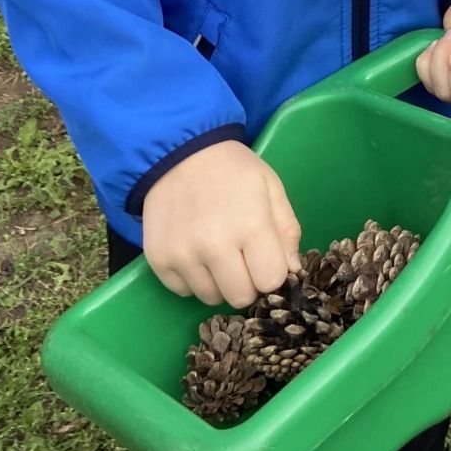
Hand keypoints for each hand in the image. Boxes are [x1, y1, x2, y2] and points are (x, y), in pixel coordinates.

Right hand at [139, 140, 301, 307]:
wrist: (178, 153)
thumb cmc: (232, 170)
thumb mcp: (271, 187)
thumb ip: (287, 230)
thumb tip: (291, 270)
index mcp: (250, 225)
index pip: (270, 281)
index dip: (271, 272)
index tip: (264, 258)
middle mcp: (214, 246)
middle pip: (241, 297)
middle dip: (247, 282)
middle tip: (241, 257)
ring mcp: (182, 255)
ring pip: (211, 298)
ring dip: (218, 281)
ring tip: (215, 249)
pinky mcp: (158, 260)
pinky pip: (183, 291)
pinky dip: (192, 278)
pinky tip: (194, 251)